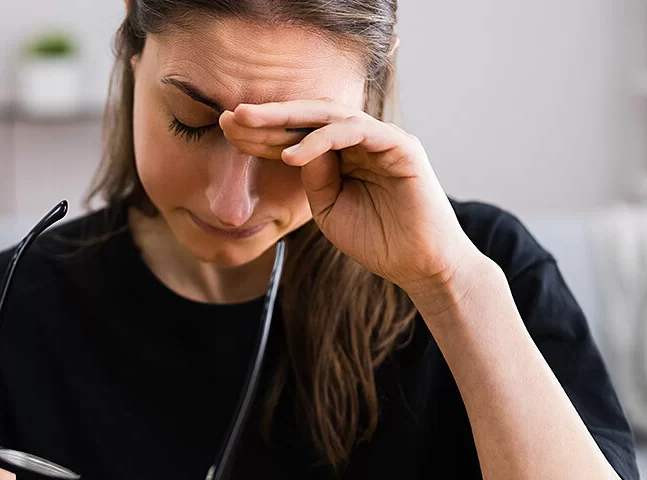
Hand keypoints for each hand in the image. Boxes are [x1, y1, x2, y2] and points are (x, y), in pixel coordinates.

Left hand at [220, 99, 478, 297]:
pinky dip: (321, 141)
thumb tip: (294, 149)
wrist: (421, 266)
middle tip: (230, 115)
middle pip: (308, 118)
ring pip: (328, 115)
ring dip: (286, 117)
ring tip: (249, 123)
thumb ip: (313, 180)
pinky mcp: (400, 146)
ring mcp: (382, 139)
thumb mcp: (329, 210)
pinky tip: (291, 154)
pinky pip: (354, 133)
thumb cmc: (379, 241)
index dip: (262, 133)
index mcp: (344, 154)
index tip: (225, 130)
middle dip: (268, 116)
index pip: (297, 135)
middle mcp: (362, 139)